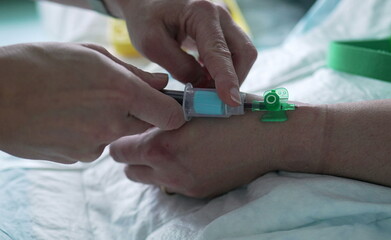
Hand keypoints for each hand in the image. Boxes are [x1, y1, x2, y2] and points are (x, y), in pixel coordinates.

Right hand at [0, 43, 184, 162]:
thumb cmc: (38, 65)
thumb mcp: (90, 56)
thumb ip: (133, 73)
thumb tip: (160, 83)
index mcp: (121, 92)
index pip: (171, 116)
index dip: (174, 112)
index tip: (168, 107)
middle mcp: (113, 123)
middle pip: (144, 126)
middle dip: (137, 114)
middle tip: (111, 98)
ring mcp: (94, 144)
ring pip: (115, 135)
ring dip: (106, 123)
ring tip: (77, 104)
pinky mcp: (77, 158)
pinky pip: (93, 146)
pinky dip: (86, 134)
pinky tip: (64, 119)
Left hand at [108, 0, 256, 105]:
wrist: (147, 2)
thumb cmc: (146, 18)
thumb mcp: (152, 44)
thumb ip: (179, 67)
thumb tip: (203, 86)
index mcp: (201, 13)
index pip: (220, 51)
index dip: (226, 79)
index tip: (230, 101)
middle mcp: (220, 14)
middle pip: (244, 52)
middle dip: (234, 79)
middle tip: (215, 99)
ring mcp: (225, 21)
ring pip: (242, 54)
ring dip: (230, 76)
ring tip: (207, 88)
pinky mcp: (224, 30)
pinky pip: (234, 53)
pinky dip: (225, 70)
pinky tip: (207, 78)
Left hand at [110, 111, 283, 197]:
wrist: (271, 138)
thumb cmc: (235, 111)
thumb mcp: (195, 104)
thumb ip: (165, 114)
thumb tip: (146, 114)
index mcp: (163, 145)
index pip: (119, 149)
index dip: (123, 136)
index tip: (132, 126)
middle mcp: (169, 171)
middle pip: (129, 169)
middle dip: (133, 153)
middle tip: (148, 136)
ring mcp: (185, 185)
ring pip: (148, 179)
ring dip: (151, 164)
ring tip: (169, 145)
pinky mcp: (200, 192)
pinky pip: (171, 184)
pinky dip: (172, 171)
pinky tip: (190, 155)